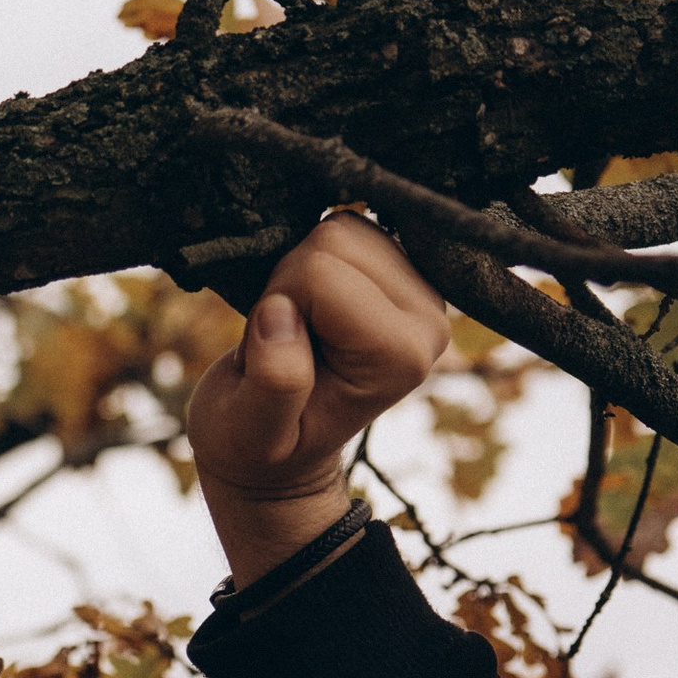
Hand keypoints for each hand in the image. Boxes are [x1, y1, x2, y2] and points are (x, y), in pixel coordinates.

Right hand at [187, 209, 449, 589]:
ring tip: (299, 328)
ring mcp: (424, 293)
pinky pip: (350, 226)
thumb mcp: (248, 431)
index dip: (279, 302)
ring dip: (303, 271)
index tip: (276, 352)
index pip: (321, 273)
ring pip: (345, 225)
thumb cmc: (257, 444)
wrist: (280, 452)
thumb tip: (281, 314)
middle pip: (338, 238)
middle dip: (293, 284)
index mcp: (400, 357)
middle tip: (286, 341)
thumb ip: (273, 382)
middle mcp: (429, 320)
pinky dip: (316, 258)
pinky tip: (314, 308)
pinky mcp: (408, 273)